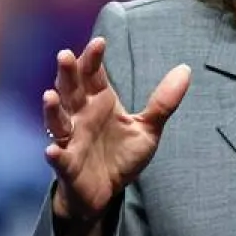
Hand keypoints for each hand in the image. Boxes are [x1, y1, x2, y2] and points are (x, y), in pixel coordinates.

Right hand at [43, 38, 190, 223]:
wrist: (106, 193)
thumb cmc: (121, 156)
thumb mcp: (147, 129)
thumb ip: (163, 101)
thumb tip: (185, 68)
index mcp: (100, 102)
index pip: (93, 75)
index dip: (93, 59)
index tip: (100, 42)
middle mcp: (81, 116)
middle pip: (70, 90)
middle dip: (67, 74)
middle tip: (65, 56)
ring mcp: (71, 140)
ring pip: (58, 120)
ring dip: (53, 109)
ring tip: (50, 96)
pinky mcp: (67, 165)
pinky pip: (59, 158)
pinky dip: (55, 153)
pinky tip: (53, 150)